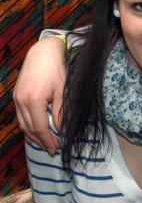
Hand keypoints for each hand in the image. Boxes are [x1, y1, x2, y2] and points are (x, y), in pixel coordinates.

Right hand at [13, 36, 66, 154]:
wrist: (43, 52)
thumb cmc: (57, 70)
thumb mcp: (62, 93)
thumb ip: (61, 114)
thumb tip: (63, 131)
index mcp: (34, 101)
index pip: (40, 128)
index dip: (48, 141)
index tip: (56, 149)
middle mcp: (21, 101)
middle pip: (29, 128)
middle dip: (41, 141)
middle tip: (53, 150)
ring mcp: (16, 98)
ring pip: (22, 124)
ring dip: (33, 136)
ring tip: (45, 143)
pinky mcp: (16, 95)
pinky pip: (20, 116)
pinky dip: (28, 126)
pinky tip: (36, 130)